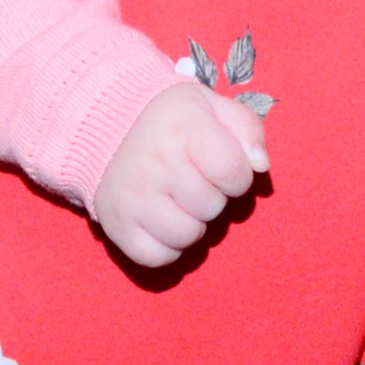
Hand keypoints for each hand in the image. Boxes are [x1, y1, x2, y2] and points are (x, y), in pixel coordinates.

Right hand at [89, 81, 266, 269]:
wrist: (104, 123)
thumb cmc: (171, 120)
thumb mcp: (212, 107)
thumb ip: (247, 129)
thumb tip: (261, 165)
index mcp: (183, 128)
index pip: (234, 172)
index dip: (236, 175)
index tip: (219, 165)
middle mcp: (155, 163)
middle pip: (212, 206)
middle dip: (211, 195)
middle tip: (191, 178)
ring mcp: (133, 196)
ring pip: (187, 236)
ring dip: (190, 222)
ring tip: (176, 199)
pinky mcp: (116, 224)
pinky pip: (159, 257)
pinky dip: (166, 245)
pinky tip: (159, 218)